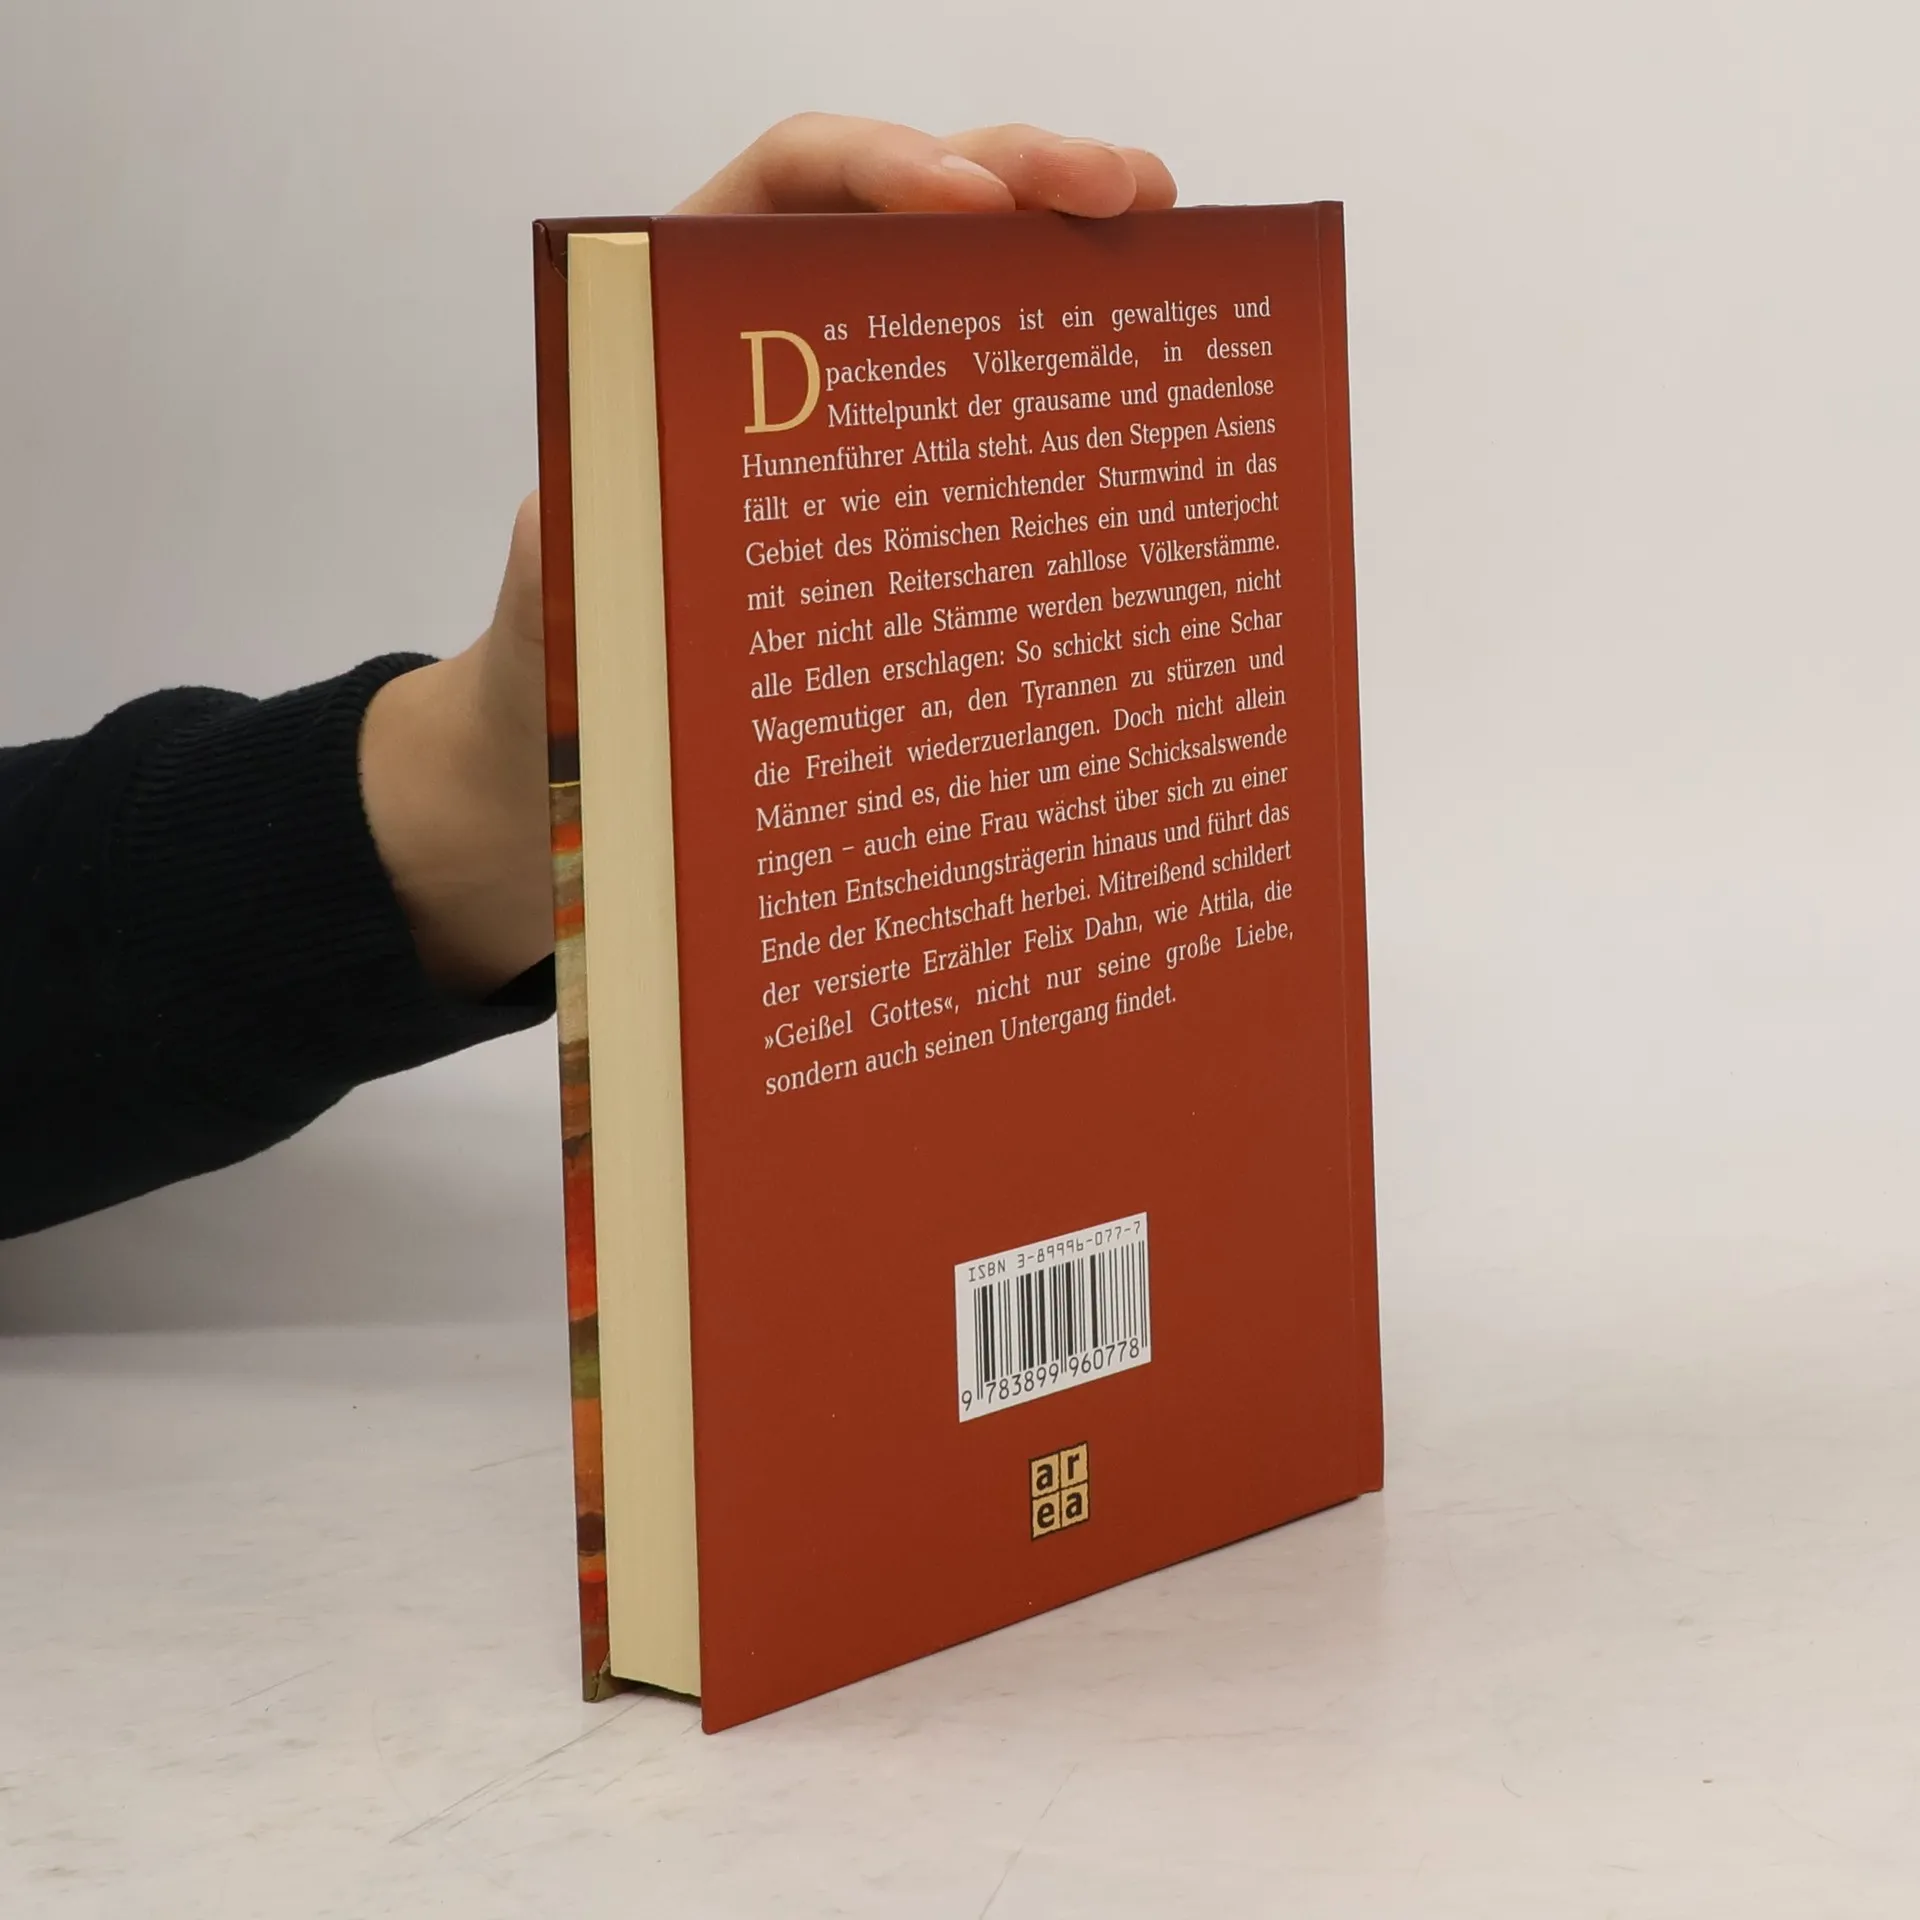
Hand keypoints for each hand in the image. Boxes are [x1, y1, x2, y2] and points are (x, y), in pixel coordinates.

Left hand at [361, 116, 1177, 994]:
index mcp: (689, 321)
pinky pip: (996, 398)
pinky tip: (1147, 359)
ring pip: (973, 286)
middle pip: (911, 210)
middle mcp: (785, 338)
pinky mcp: (912, 476)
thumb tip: (661, 551)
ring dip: (1072, 247)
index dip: (877, 166)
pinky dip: (1071, 361)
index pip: (784, 185)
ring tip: (1173, 237)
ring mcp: (860, 402)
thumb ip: (606, 545)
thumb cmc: (572, 659)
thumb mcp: (575, 590)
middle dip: (1022, 176)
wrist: (584, 741)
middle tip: (1125, 195)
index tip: (966, 201)